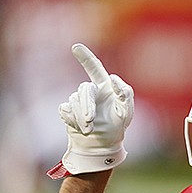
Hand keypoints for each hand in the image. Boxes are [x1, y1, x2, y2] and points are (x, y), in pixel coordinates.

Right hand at [49, 43, 133, 178]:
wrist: (102, 146)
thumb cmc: (117, 127)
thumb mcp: (126, 112)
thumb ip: (125, 94)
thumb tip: (113, 78)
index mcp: (105, 87)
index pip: (95, 68)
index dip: (86, 57)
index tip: (76, 47)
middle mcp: (91, 91)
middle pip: (84, 89)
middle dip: (86, 106)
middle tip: (90, 121)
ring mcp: (78, 101)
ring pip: (74, 102)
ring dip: (82, 118)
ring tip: (90, 129)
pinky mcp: (68, 111)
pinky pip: (65, 111)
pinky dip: (72, 121)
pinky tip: (81, 129)